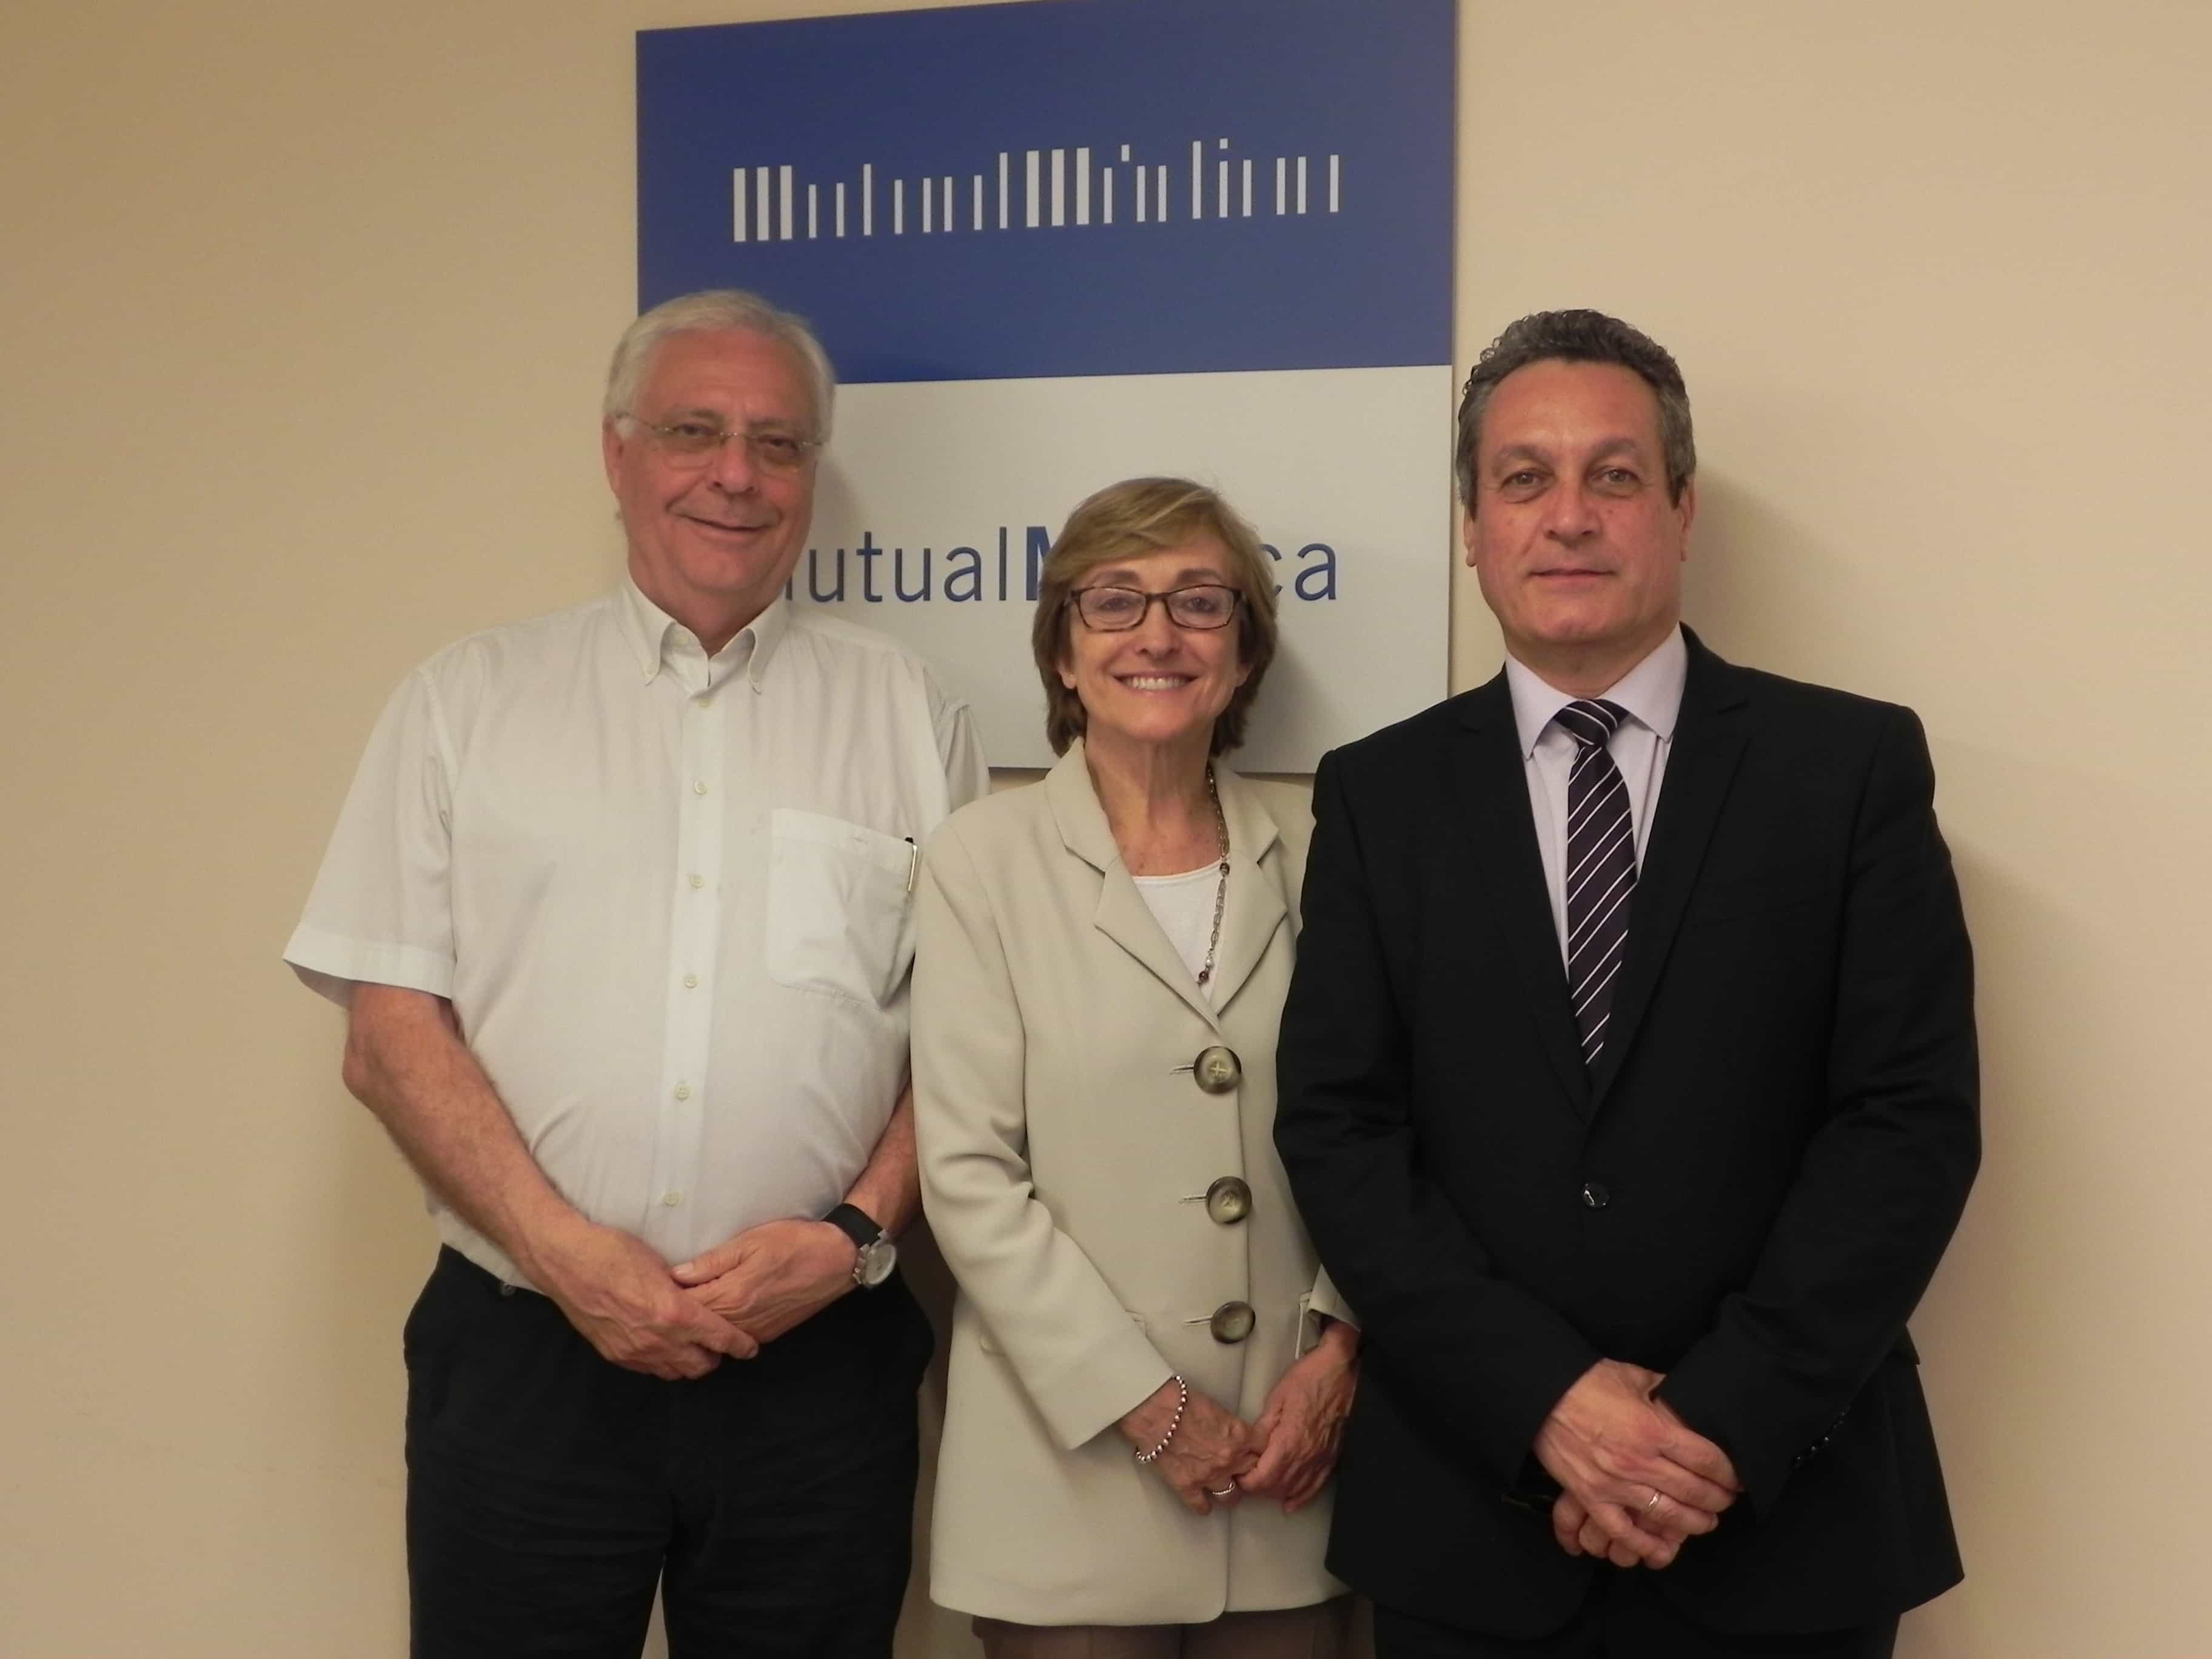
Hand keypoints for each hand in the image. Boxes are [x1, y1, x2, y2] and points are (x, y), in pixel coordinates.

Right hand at [528, 1217, 757, 1379]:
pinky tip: (661, 1346)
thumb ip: (683, 1289)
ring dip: (687, 1363)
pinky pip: (648, 1369)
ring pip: (674, 1372)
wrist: (567, 1263)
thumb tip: (699, 1296)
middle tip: (717, 1344)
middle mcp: (658, 1340)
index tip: (750, 1347)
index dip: (739, 1345)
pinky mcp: (615, 1355)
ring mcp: (634, 1352)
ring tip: (691, 1347)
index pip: (720, 1339)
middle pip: (700, 1366)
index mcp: (675, 1313)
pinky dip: (661, 1362)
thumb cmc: (614, 1252)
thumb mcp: (661, 1264)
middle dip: (714, 1357)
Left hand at [671, 1219, 857, 1345]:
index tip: (651, 1294)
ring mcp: (756, 1331)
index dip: (667, 1302)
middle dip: (678, 1319)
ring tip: (678, 1317)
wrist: (837, 1260)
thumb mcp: (750, 1242)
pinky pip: (735, 1337)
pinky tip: (711, 1320)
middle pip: (698, 1327)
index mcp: (733, 1296)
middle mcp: (742, 1321)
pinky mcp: (768, 1334)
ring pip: (715, 1337)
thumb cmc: (793, 1242)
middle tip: (657, 1308)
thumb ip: (712, 1262)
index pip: (688, 1308)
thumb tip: (677, 1275)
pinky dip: (719, 1332)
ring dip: (698, 1328)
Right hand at [1117, 1379, 1260, 1515]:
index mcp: (1239, 1436)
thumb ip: (1232, 1427)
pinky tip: (1202, 1500)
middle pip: (1252, 1474)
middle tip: (1240, 1468)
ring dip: (1228, 1491)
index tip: (1256, 1450)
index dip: (1260, 1450)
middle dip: (1247, 1471)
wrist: (1154, 1410)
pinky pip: (1202, 1507)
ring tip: (1223, 1486)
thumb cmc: (1182, 1401)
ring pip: (1231, 1497)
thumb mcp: (1217, 1408)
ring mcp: (1209, 1476)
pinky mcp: (1187, 1486)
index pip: (1264, 1449)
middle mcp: (1229, 1460)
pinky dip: (1202, 1505)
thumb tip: (1235, 1436)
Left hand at [1239, 1320, 1359, 1513]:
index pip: (1264, 1477)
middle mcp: (1306, 1457)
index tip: (1238, 1476)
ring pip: (1295, 1489)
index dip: (1248, 1482)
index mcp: (1288, 1441)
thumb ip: (1264, 1426)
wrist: (1341, 1372)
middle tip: (1246, 1479)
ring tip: (1264, 1487)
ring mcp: (1320, 1459)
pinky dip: (1302, 1497)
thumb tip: (1251, 1446)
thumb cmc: (1308, 1378)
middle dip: (1259, 1488)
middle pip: (1278, 1487)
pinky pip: (1316, 1485)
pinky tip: (1291, 1504)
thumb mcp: (1278, 1397)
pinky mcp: (1331, 1457)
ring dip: (1277, 1492)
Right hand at [1532, 1360, 1739, 1567]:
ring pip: (1667, 1515)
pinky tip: (1662, 1548)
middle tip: (1726, 1501)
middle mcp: (1640, 1462)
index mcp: (1654, 1430)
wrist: (1541, 1394)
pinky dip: (1643, 1544)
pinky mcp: (1592, 1497)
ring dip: (1693, 1523)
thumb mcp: (1633, 1377)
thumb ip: (1664, 1390)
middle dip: (1717, 1500)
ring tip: (1705, 1523)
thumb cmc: (1587, 1381)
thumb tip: (1684, 1396)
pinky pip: (1622, 1531)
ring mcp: (1615, 1483)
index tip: (1735, 1478)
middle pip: (1694, 1491)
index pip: (1707, 1460)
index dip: (1728, 1473)